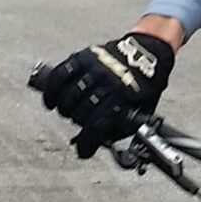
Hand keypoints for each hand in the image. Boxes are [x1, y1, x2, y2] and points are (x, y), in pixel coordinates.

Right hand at [34, 32, 175, 157]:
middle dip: (78, 122)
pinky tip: (51, 100)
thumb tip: (103, 143)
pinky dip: (52, 89)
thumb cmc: (146, 82)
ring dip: (64, 109)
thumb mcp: (142, 109)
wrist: (149, 50)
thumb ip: (123, 127)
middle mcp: (106, 83)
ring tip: (67, 111)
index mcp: (122, 98)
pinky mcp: (84, 57)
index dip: (87, 143)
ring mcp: (94, 69)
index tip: (83, 151)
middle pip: (80, 112)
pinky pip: (61, 75)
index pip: (97, 126)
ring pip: (68, 96)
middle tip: (80, 122)